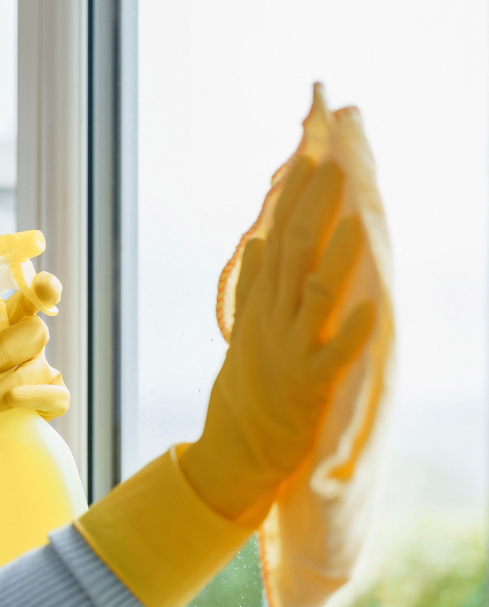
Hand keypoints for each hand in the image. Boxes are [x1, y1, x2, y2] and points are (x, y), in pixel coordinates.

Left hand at [0, 273, 70, 419]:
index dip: (45, 290)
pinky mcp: (44, 405)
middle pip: (35, 333)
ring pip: (39, 369)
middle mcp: (27, 346)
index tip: (44, 286)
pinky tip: (14, 400)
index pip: (32, 299)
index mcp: (6, 325)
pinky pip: (57, 397)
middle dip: (6, 351)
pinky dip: (37, 397)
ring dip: (6, 385)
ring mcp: (39, 375)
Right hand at [181, 157, 375, 522]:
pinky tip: (374, 310)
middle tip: (332, 164)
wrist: (236, 450)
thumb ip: (255, 285)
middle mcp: (274, 320)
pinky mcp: (306, 387)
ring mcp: (289, 351)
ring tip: (356, 220)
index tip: (311, 153)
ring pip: (312, 296)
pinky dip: (351, 334)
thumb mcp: (248, 330)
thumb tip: (258, 239)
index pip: (278, 237)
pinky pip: (332, 357)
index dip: (295, 197)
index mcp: (263, 304)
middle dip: (313, 209)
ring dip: (335, 258)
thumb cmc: (249, 390)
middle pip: (292, 254)